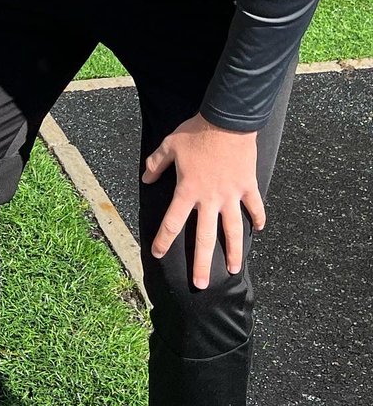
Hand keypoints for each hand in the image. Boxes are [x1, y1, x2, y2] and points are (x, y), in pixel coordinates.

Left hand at [143, 113, 263, 288]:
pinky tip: (259, 230)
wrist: (227, 121)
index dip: (164, 239)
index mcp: (188, 190)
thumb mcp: (169, 145)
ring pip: (233, 230)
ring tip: (234, 269)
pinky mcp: (248, 186)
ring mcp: (231, 195)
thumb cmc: (195, 133)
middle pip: (205, 237)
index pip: (172, 221)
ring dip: (234, 251)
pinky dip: (258, 218)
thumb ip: (156, 164)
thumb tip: (146, 179)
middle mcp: (209, 198)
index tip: (158, 254)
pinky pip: (255, 207)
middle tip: (201, 284)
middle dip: (202, 263)